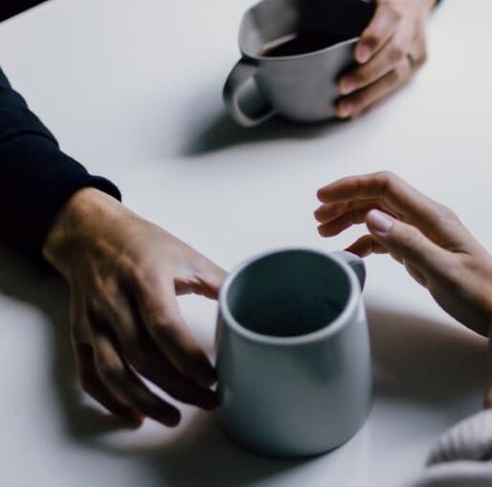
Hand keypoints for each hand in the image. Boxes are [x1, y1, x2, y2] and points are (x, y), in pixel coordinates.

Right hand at [43, 188, 225, 426]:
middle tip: (208, 401)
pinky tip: (134, 415)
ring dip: (144, 401)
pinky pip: (89, 375)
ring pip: (113, 372)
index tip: (213, 377)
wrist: (90, 233)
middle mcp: (114, 302)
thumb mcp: (187, 254)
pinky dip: (110, 400)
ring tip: (174, 417)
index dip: (188, 358)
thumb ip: (219, 281)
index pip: (164, 326)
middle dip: (177, 387)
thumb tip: (252, 304)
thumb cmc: (144, 244)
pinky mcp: (80, 334)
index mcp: (145, 279)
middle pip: (143, 356)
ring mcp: (93, 321)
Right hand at [315, 172, 491, 334]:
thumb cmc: (480, 295)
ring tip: (327, 233)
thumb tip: (372, 217)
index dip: (352, 186)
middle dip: (346, 202)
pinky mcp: (424, 252)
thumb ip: (408, 244)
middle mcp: (428, 220)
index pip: (386, 186)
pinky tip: (352, 253)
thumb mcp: (443, 272)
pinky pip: (389, 238)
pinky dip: (366, 241)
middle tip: (318, 219)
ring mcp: (426, 235)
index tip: (322, 197)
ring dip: (352, 219)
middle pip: (379, 197)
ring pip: (381, 216)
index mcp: (433, 217)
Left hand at [335, 0, 438, 118]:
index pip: (389, 20)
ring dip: (369, 95)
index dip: (374, 38)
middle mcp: (411, 29)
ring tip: (345, 108)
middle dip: (367, 74)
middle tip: (342, 86)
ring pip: (397, 76)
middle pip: (394, 55)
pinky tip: (357, 111)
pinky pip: (397, 86)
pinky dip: (375, 101)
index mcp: (397, 5)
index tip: (357, 55)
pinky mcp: (416, 65)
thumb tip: (315, 3)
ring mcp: (416, 49)